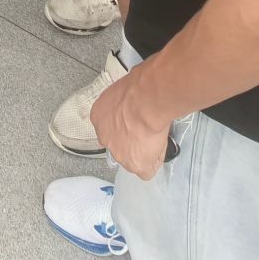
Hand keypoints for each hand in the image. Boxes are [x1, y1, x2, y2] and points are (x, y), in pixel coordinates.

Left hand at [92, 62, 170, 180]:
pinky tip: (159, 149)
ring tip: (155, 137)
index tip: (133, 125)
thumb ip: (120, 106)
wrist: (146, 100)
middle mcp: (104, 137)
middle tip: (145, 132)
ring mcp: (118, 152)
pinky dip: (154, 162)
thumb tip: (130, 108)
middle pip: (119, 146)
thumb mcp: (121, 93)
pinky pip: (146, 171)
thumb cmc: (138, 89)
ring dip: (143, 152)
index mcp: (99, 117)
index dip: (124, 128)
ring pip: (132, 159)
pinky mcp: (135, 163)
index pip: (109, 129)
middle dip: (131, 142)